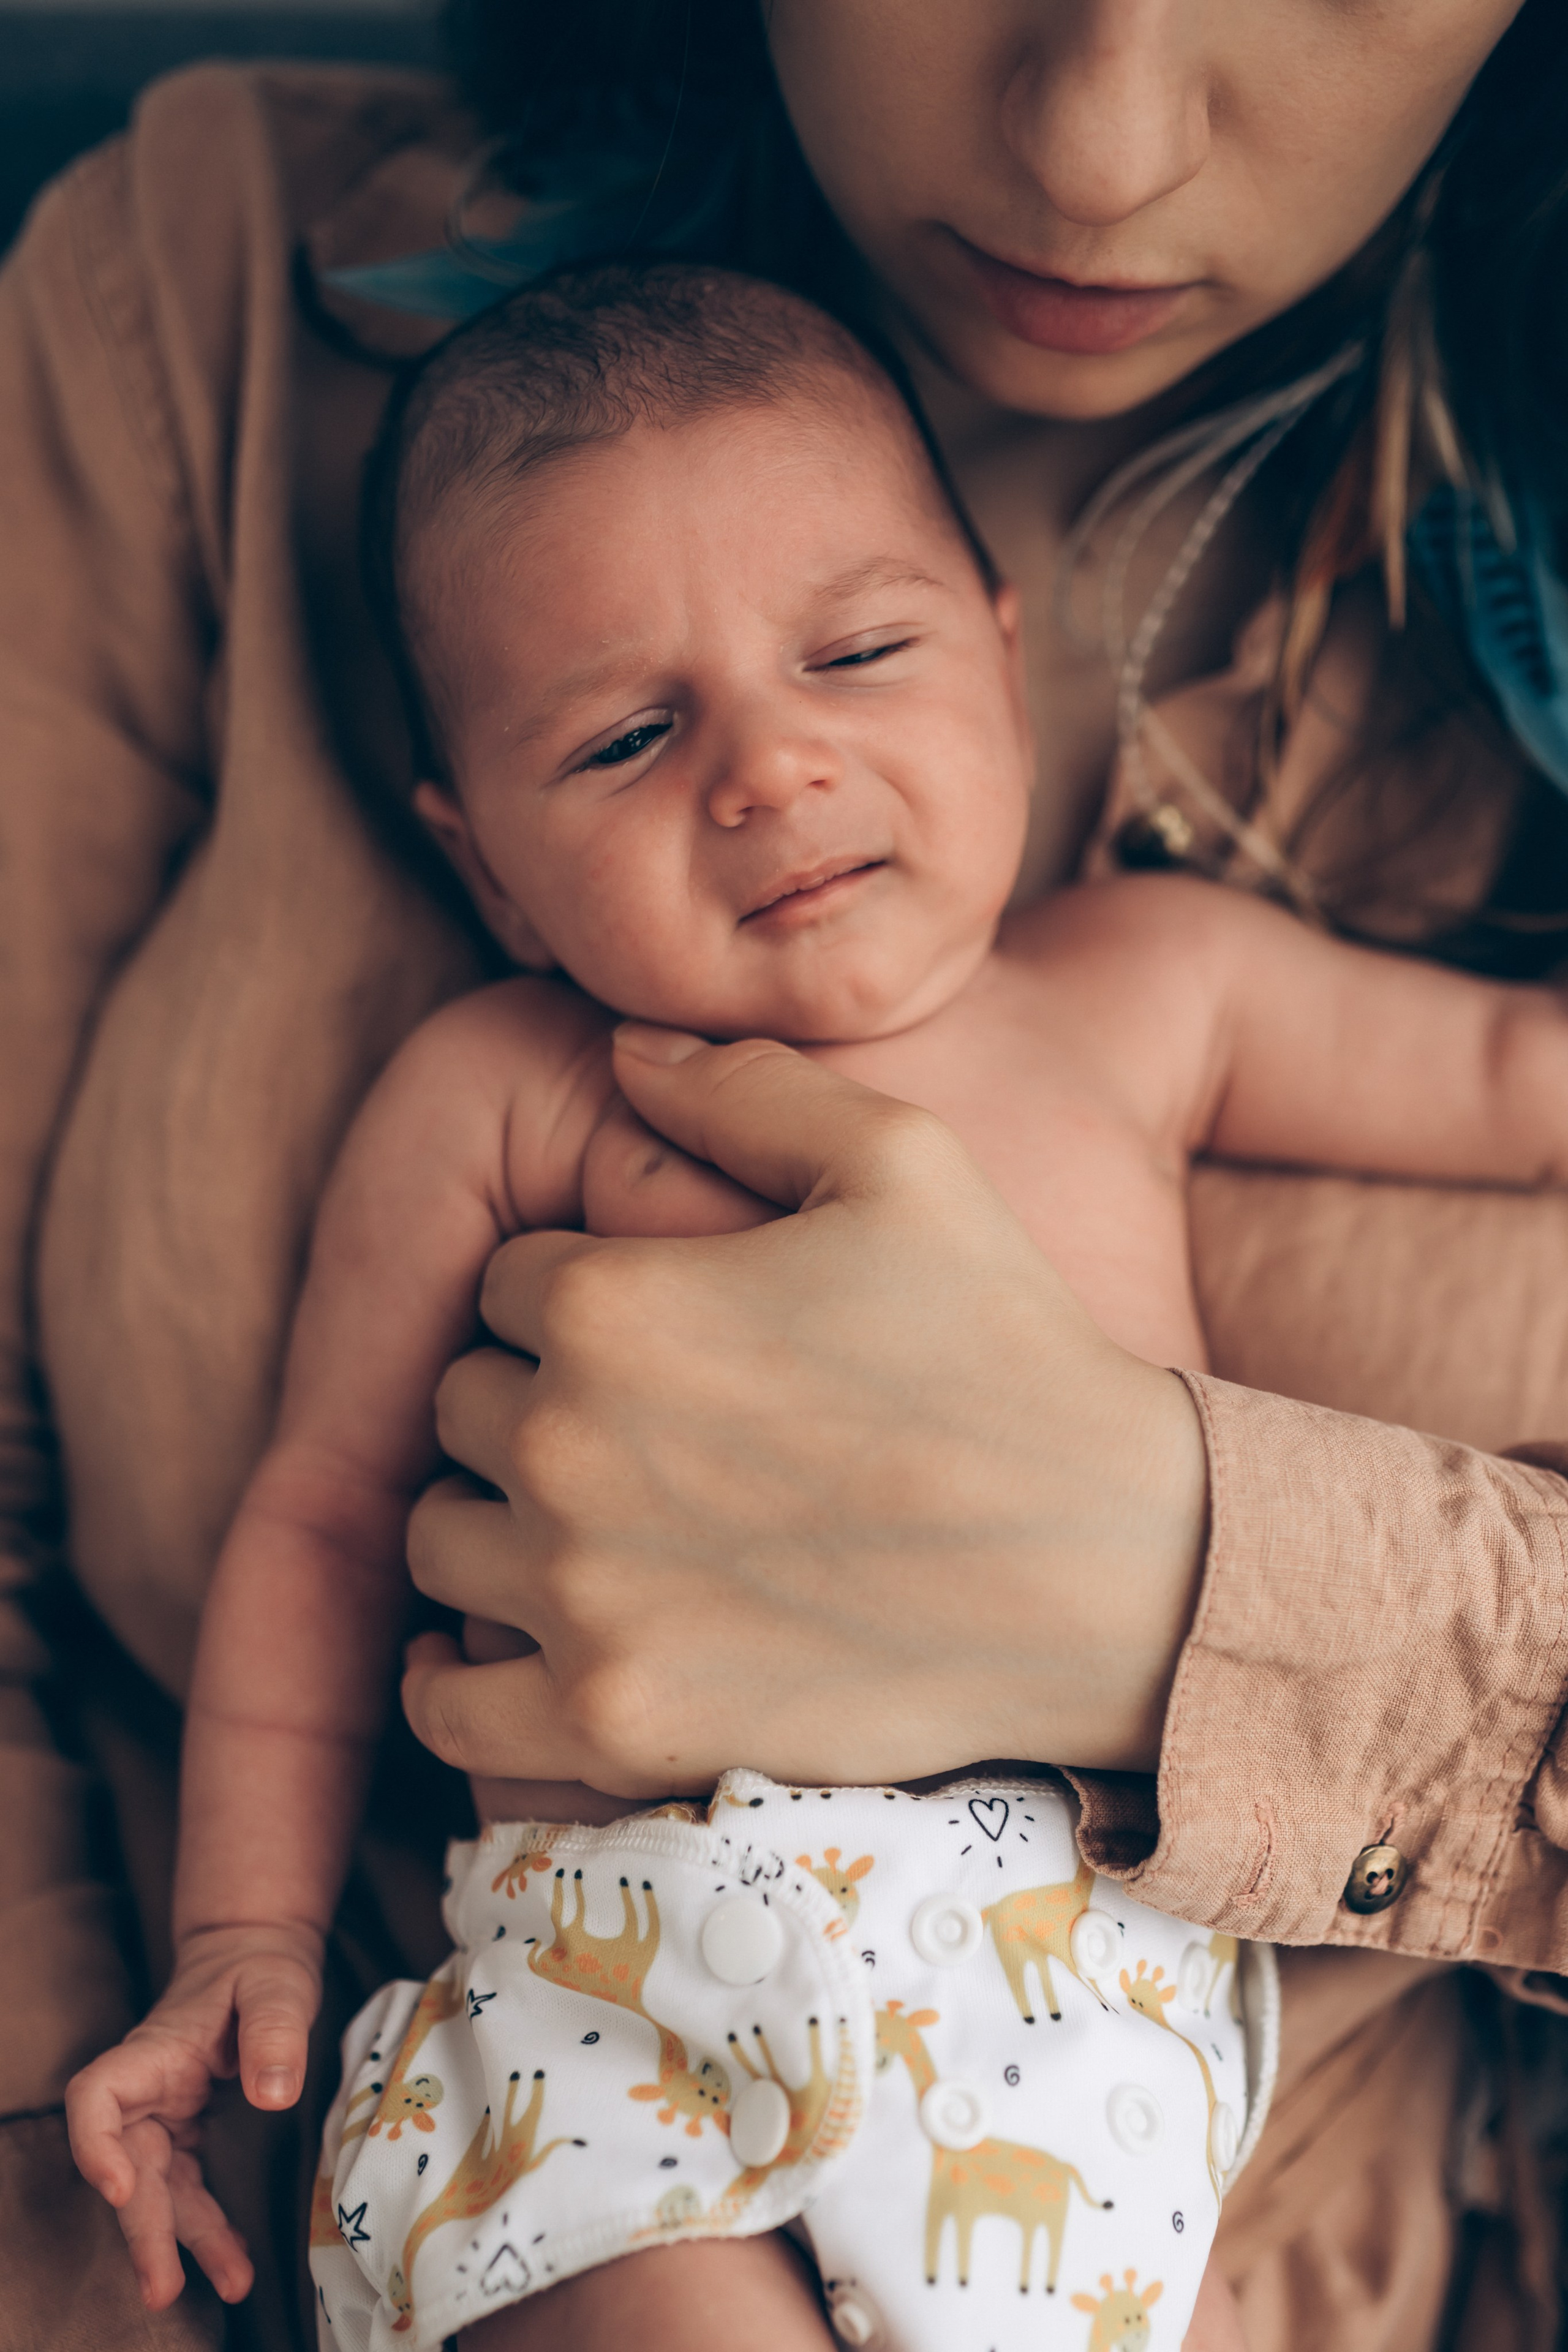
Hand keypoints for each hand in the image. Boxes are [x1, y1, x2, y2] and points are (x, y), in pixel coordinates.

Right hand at [66, 1920, 321, 2310]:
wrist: (254, 1954)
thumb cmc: (260, 1965)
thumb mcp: (277, 1984)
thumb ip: (274, 2030)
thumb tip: (275, 2095)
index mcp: (154, 2050)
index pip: (97, 2096)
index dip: (95, 2145)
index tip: (117, 2187)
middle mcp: (147, 2089)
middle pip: (127, 2162)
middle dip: (143, 2226)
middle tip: (161, 2286)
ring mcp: (163, 2113)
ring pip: (157, 2187)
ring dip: (180, 2239)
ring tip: (230, 2283)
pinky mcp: (184, 2130)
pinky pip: (185, 2185)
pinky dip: (206, 2224)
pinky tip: (235, 2263)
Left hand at [402, 1029, 1207, 1792]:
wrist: (1108, 1570)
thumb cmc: (1013, 1353)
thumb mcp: (907, 1162)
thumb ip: (747, 1087)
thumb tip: (622, 1048)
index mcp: (610, 1302)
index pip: (502, 1282)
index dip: (573, 1295)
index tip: (656, 1331)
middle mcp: (565, 1446)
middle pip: (464, 1405)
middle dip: (532, 1400)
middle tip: (639, 1427)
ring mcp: (580, 1596)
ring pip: (441, 1538)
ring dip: (498, 1522)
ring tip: (596, 1523)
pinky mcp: (613, 1719)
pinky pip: (447, 1704)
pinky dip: (459, 1673)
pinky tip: (513, 1642)